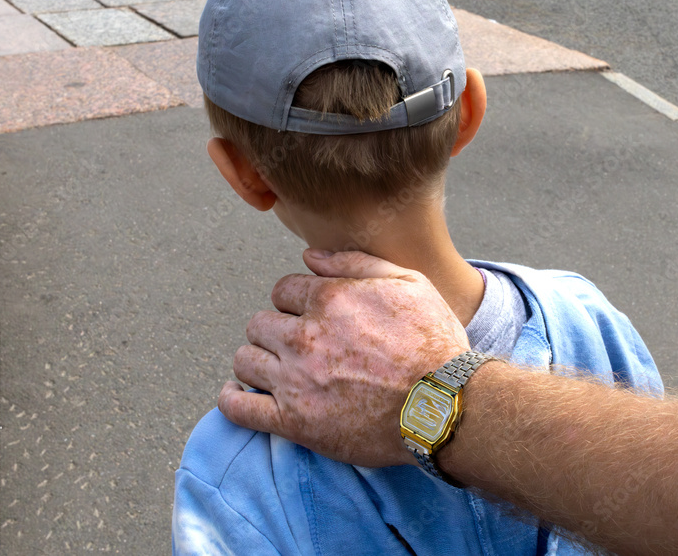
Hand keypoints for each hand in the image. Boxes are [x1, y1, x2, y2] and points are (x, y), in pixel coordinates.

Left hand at [218, 249, 469, 466]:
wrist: (444, 405)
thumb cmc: (434, 342)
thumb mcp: (409, 283)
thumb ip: (355, 263)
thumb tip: (309, 256)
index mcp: (330, 299)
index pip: (283, 290)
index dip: (297, 300)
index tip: (311, 315)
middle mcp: (305, 336)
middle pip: (259, 323)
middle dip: (276, 329)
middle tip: (298, 343)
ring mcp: (296, 380)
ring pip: (245, 360)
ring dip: (257, 360)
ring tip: (276, 368)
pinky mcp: (294, 422)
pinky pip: (240, 408)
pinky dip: (232, 400)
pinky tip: (239, 394)